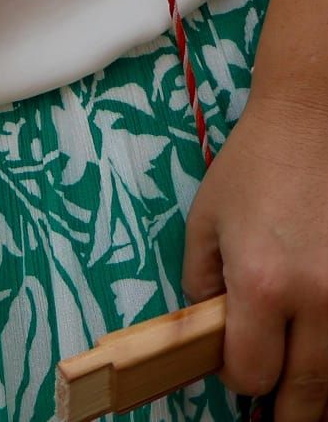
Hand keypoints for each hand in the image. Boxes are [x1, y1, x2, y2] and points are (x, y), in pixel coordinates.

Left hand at [184, 94, 327, 419]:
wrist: (313, 123)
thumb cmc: (254, 168)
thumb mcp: (206, 221)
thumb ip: (201, 285)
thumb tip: (212, 336)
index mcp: (263, 284)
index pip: (252, 375)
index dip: (238, 375)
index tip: (237, 361)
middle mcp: (319, 301)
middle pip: (308, 398)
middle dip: (285, 405)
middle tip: (275, 394)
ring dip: (318, 385)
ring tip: (300, 371)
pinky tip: (322, 337)